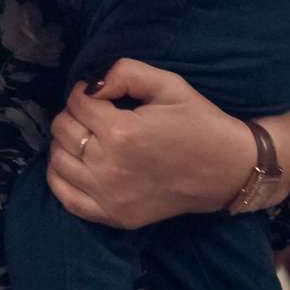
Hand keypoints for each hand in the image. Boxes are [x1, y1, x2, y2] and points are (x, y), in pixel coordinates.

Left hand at [46, 58, 289, 227]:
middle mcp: (109, 168)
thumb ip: (124, 73)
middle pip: (63, 131)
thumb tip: (91, 86)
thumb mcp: (168, 84)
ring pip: (58, 161)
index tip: (101, 94)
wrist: (231, 170)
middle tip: (95, 114)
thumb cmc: (200, 122)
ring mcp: (110, 196)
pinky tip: (74, 163)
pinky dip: (61, 178)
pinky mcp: (115, 217)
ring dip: (65, 143)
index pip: (76, 103)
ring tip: (87, 136)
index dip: (85, 92)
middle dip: (74, 115)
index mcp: (121, 133)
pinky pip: (67, 198)